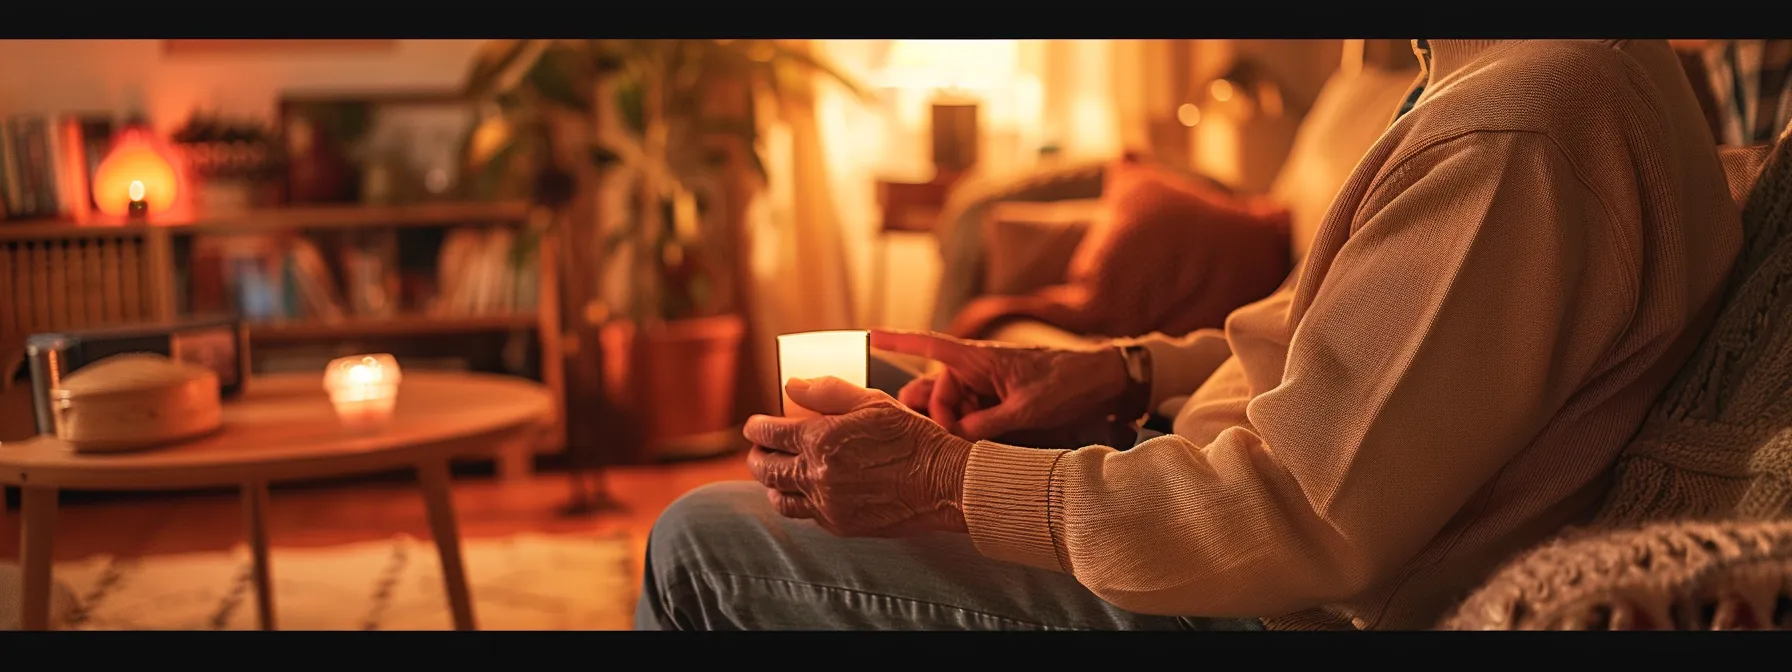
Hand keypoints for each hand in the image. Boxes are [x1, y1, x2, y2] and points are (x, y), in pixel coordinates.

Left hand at [743, 377, 973, 536]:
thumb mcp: (874, 402)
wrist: (943, 484)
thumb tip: (791, 386)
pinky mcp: (840, 524)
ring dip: (770, 483)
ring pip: (779, 497)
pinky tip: (803, 492)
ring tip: (775, 473)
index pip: (768, 432)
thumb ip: (828, 390)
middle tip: (757, 449)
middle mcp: (818, 473)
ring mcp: (827, 503)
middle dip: (755, 455)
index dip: (755, 427)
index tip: (754, 424)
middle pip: (765, 468)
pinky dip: (796, 502)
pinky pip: (804, 514)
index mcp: (822, 438)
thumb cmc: (913, 437)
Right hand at [871, 329, 1132, 441]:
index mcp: (980, 357)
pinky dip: (967, 430)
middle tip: (950, 435)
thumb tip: (961, 434)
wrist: (1102, 383)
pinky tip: (973, 444)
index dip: (897, 340)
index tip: (868, 336)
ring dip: (953, 425)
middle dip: (936, 413)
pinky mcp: (996, 401)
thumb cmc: (1068, 382)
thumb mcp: (1030, 406)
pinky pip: (969, 416)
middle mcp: (977, 369)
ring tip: (962, 441)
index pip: (929, 344)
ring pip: (950, 407)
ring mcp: (986, 386)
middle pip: (935, 390)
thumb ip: (991, 422)